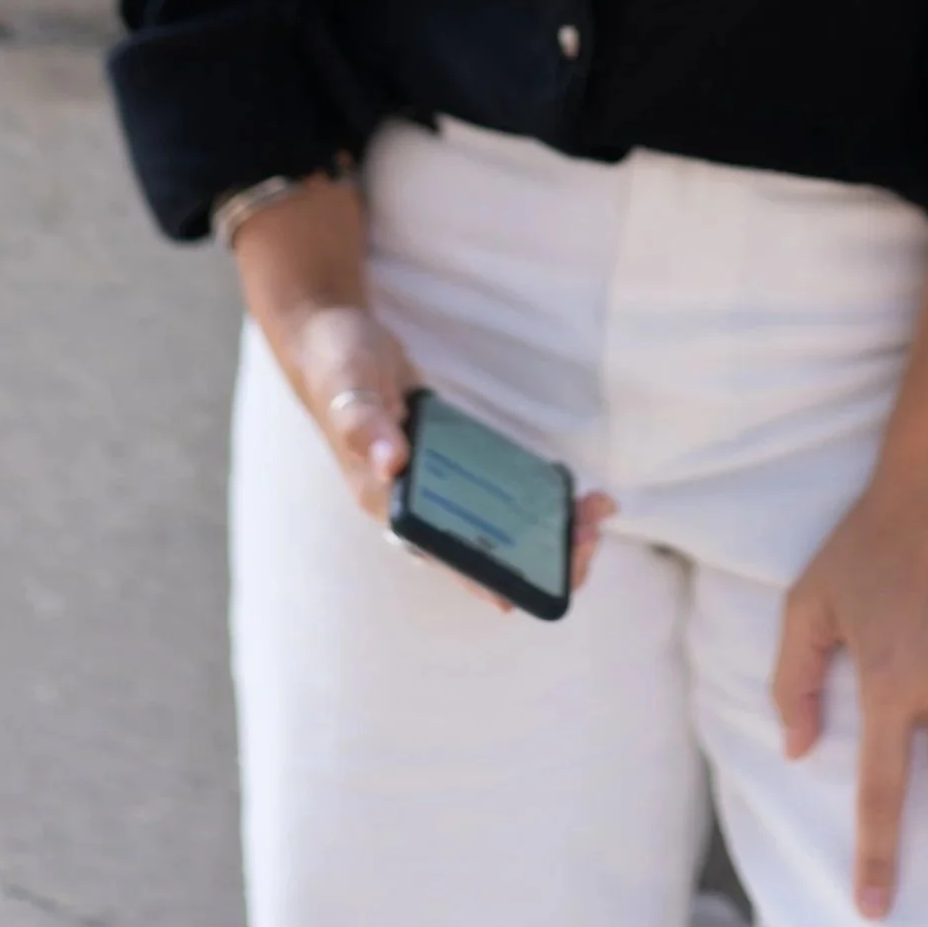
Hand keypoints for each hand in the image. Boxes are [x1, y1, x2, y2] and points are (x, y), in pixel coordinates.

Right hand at [273, 301, 615, 604]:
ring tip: (595, 512)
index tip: (531, 590)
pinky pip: (494, 493)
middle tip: (589, 533)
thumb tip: (394, 462)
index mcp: (385, 500)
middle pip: (478, 549)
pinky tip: (568, 490)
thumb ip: (365, 424)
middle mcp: (411, 504)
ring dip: (545, 527)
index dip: (484, 576)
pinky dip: (532, 496)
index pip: (440, 554)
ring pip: (493, 526)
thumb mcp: (348, 387)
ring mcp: (432, 485)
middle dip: (537, 551)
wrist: (332, 336)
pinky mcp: (448, 462)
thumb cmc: (335, 366)